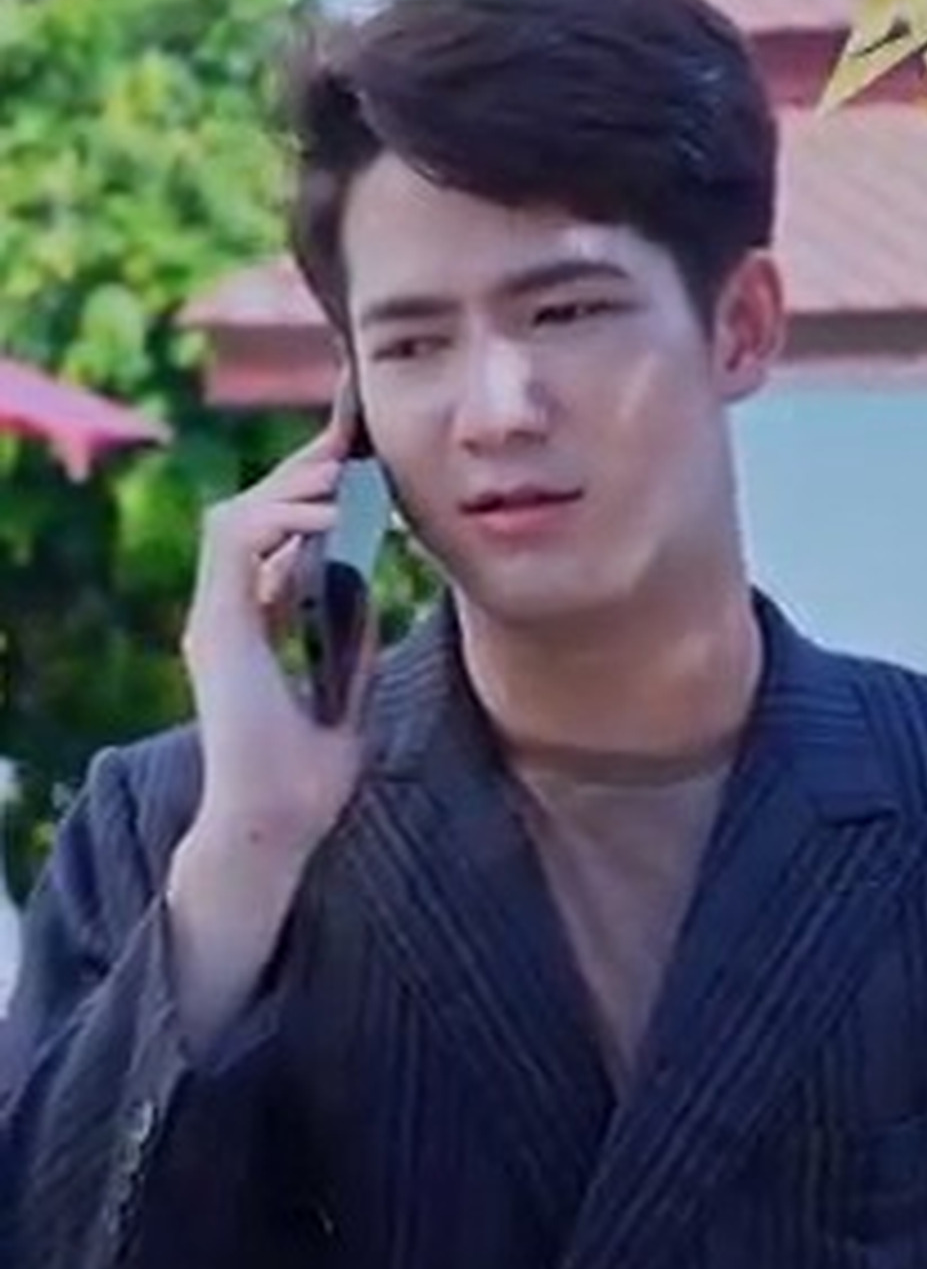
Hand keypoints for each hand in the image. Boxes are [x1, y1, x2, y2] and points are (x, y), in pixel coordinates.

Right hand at [180, 376, 374, 855]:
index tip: (357, 469)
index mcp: (250, 629)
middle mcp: (226, 617)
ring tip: (345, 470)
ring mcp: (216, 621)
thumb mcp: (348, 696)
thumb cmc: (306, 782)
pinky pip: (236, 542)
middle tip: (354, 441)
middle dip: (301, 473)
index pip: (271, 541)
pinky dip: (282, 518)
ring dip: (292, 487)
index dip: (308, 499)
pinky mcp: (216, 629)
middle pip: (252, 515)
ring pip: (235, 515)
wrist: (275, 827)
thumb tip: (369, 590)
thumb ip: (350, 643)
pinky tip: (332, 516)